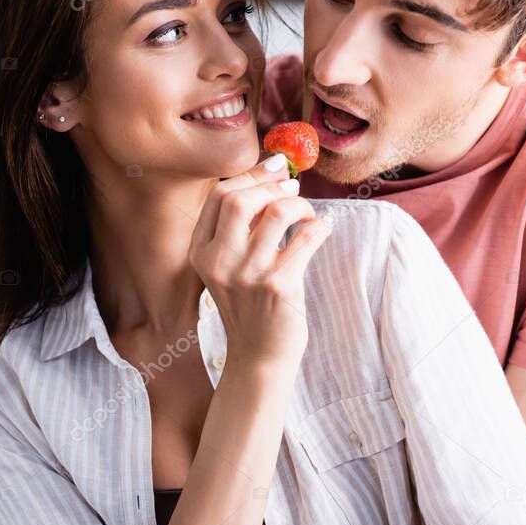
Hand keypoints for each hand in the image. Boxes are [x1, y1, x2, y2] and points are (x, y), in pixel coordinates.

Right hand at [189, 153, 331, 368]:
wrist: (259, 355)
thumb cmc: (250, 304)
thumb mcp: (228, 266)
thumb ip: (240, 228)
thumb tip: (273, 178)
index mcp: (202, 252)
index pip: (220, 195)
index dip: (251, 175)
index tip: (275, 169)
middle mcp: (220, 261)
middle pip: (241, 198)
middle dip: (273, 186)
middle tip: (293, 189)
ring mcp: (250, 274)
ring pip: (277, 212)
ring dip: (299, 205)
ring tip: (307, 214)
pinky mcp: (280, 286)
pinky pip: (306, 237)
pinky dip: (320, 226)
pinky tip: (323, 229)